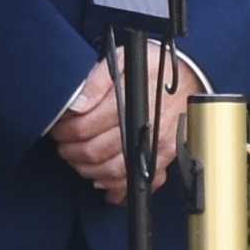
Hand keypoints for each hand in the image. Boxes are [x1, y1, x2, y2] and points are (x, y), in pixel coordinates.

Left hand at [44, 58, 183, 199]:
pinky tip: (103, 183)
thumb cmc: (154, 67)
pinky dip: (118, 190)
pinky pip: (139, 184)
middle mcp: (143, 129)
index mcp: (130, 103)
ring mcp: (155, 147)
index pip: (85, 127)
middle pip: (95, 152)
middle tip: (63, 145)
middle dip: (71, 152)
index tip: (57, 129)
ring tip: (78, 160)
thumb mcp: (124, 60)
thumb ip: (97, 80)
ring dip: (87, 170)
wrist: (192, 76)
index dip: (64, 132)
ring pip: (112, 172)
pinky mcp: (164, 158)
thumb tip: (77, 105)